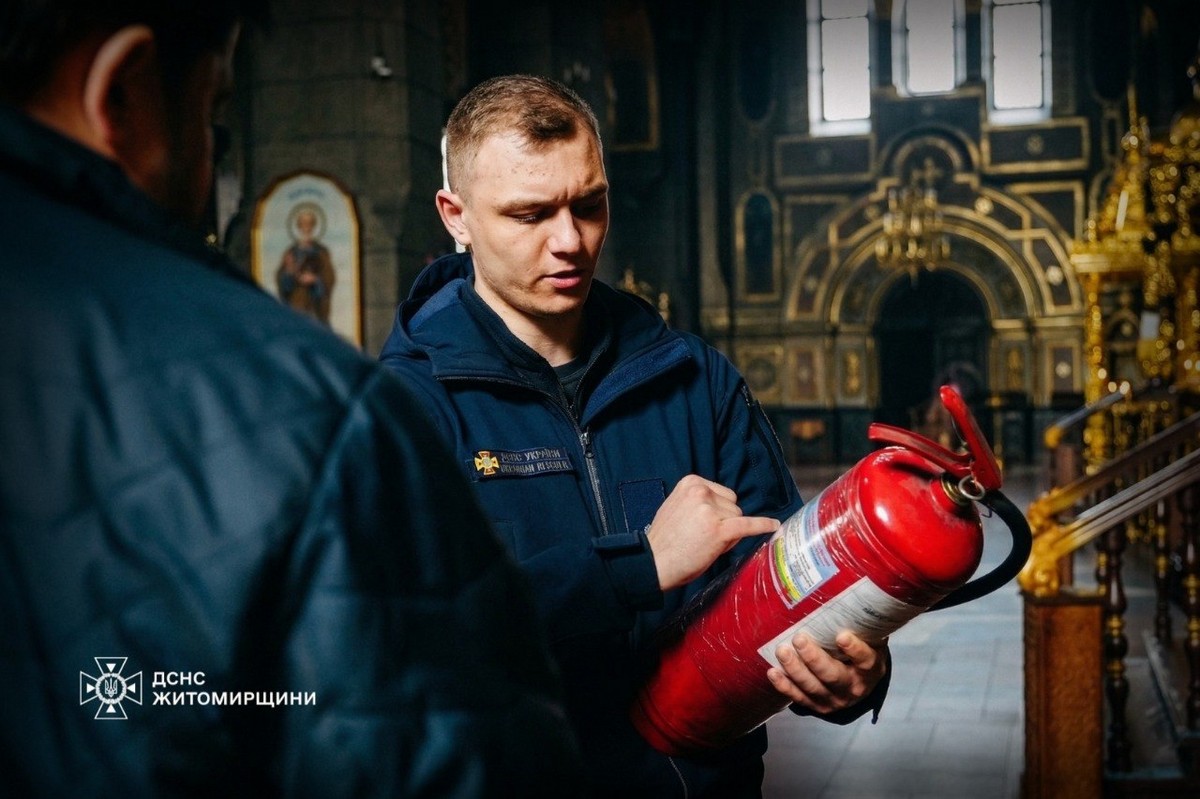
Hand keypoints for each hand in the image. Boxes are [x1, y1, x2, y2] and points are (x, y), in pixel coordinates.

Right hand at [645, 475, 779, 590]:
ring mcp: (711, 510)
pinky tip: (774, 526)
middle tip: (702, 537)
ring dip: (728, 533)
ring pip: (738, 518)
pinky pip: (748, 525)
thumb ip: (698, 502)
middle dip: (725, 521)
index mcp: (690, 482)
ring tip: (704, 544)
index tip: (703, 525)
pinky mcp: (719, 530)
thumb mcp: (676, 507)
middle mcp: (701, 492)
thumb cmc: (664, 540)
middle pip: (733, 505)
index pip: (722, 494)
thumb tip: (726, 508)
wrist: (652, 562)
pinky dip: (763, 525)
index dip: (718, 512)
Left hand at [766, 631, 887, 714]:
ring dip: (795, 669)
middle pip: (832, 675)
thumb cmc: (861, 651)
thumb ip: (862, 624)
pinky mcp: (817, 706)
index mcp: (870, 669)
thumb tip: (847, 593)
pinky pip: (799, 698)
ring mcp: (834, 700)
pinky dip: (784, 686)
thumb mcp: (870, 639)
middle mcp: (853, 688)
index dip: (855, 650)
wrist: (861, 682)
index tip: (841, 636)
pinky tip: (773, 672)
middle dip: (814, 658)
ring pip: (812, 687)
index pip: (865, 660)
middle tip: (799, 639)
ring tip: (782, 651)